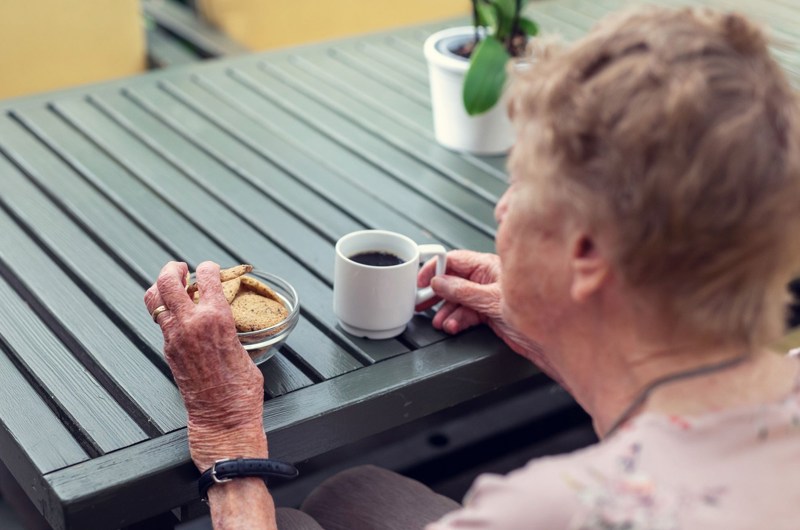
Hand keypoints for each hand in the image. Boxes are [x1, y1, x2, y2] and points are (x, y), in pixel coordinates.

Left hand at [144, 261, 266, 470]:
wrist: (223, 420)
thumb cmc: (242, 391)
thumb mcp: (245, 349)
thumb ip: (231, 330)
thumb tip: (228, 322)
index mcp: (217, 318)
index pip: (207, 278)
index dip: (208, 268)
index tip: (210, 268)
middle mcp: (191, 323)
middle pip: (168, 281)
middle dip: (173, 269)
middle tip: (181, 268)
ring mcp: (175, 337)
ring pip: (154, 299)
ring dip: (162, 287)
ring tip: (171, 284)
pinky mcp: (168, 351)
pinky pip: (160, 321)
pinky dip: (165, 309)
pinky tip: (176, 312)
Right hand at [417, 250, 564, 386]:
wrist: (553, 339)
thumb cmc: (539, 311)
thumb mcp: (492, 300)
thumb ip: (464, 291)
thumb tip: (440, 282)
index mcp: (490, 266)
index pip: (455, 260)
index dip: (435, 268)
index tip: (421, 279)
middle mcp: (488, 278)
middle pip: (453, 280)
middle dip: (437, 292)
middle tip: (421, 301)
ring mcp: (488, 296)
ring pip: (458, 299)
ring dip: (447, 310)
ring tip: (441, 321)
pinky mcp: (490, 313)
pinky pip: (467, 313)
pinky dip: (458, 320)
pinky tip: (454, 325)